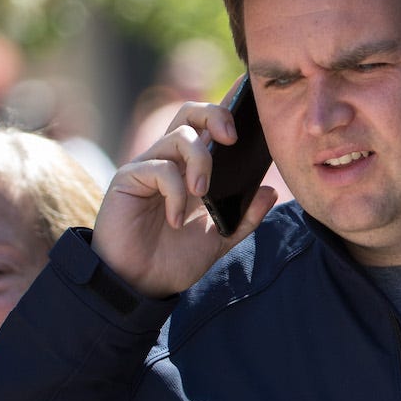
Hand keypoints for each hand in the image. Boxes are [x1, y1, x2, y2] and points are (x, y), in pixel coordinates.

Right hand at [92, 84, 277, 297]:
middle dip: (214, 116)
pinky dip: (175, 193)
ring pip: (179, 136)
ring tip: (202, 195)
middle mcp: (169, 162)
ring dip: (199, 162)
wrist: (139, 286)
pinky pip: (159, 168)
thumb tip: (271, 192)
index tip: (253, 120)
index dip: (227, 114)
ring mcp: (147, 168)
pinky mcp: (129, 179)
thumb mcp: (218, 240)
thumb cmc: (172, 261)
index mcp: (190, 171)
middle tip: (231, 139)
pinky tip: (175, 221)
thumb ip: (244, 218)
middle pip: (189, 114)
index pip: (208, 127)